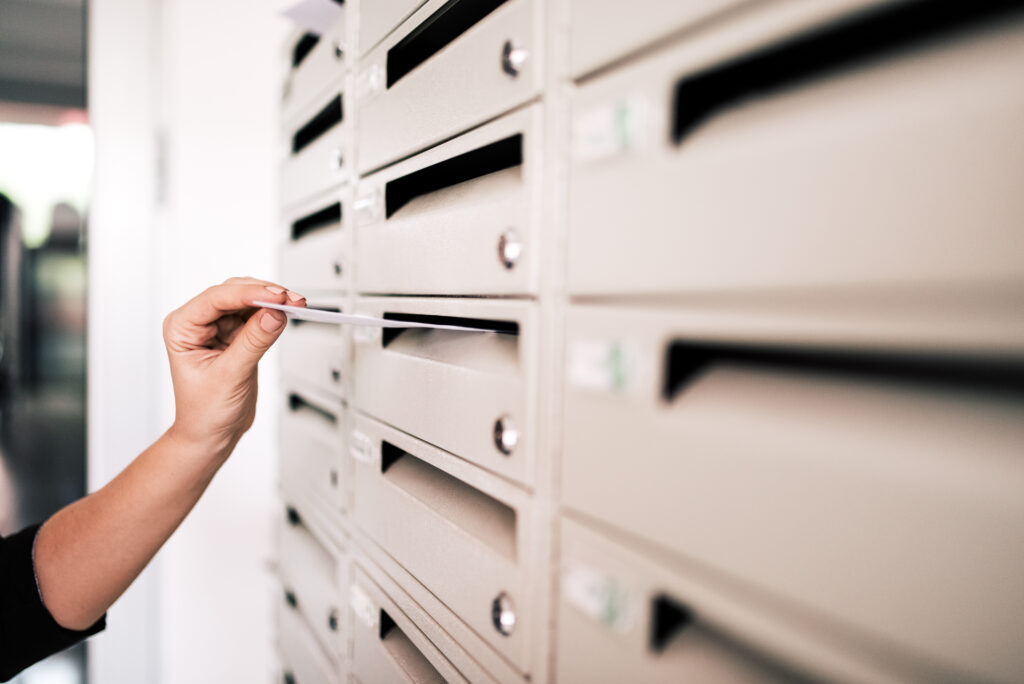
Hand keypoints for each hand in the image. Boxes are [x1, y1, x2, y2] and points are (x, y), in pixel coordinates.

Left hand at [161, 277, 304, 460]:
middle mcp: (198, 323)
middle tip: (291, 300)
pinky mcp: (237, 337)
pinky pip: (257, 316)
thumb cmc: (204, 412)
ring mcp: (218, 329)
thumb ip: (253, 342)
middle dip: (264, 294)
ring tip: (295, 305)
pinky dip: (273, 314)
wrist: (211, 435)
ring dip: (272, 302)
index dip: (249, 294)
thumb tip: (274, 314)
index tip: (276, 297)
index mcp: (182, 328)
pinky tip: (287, 314)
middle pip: (233, 293)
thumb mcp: (230, 376)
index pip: (216, 299)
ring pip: (247, 301)